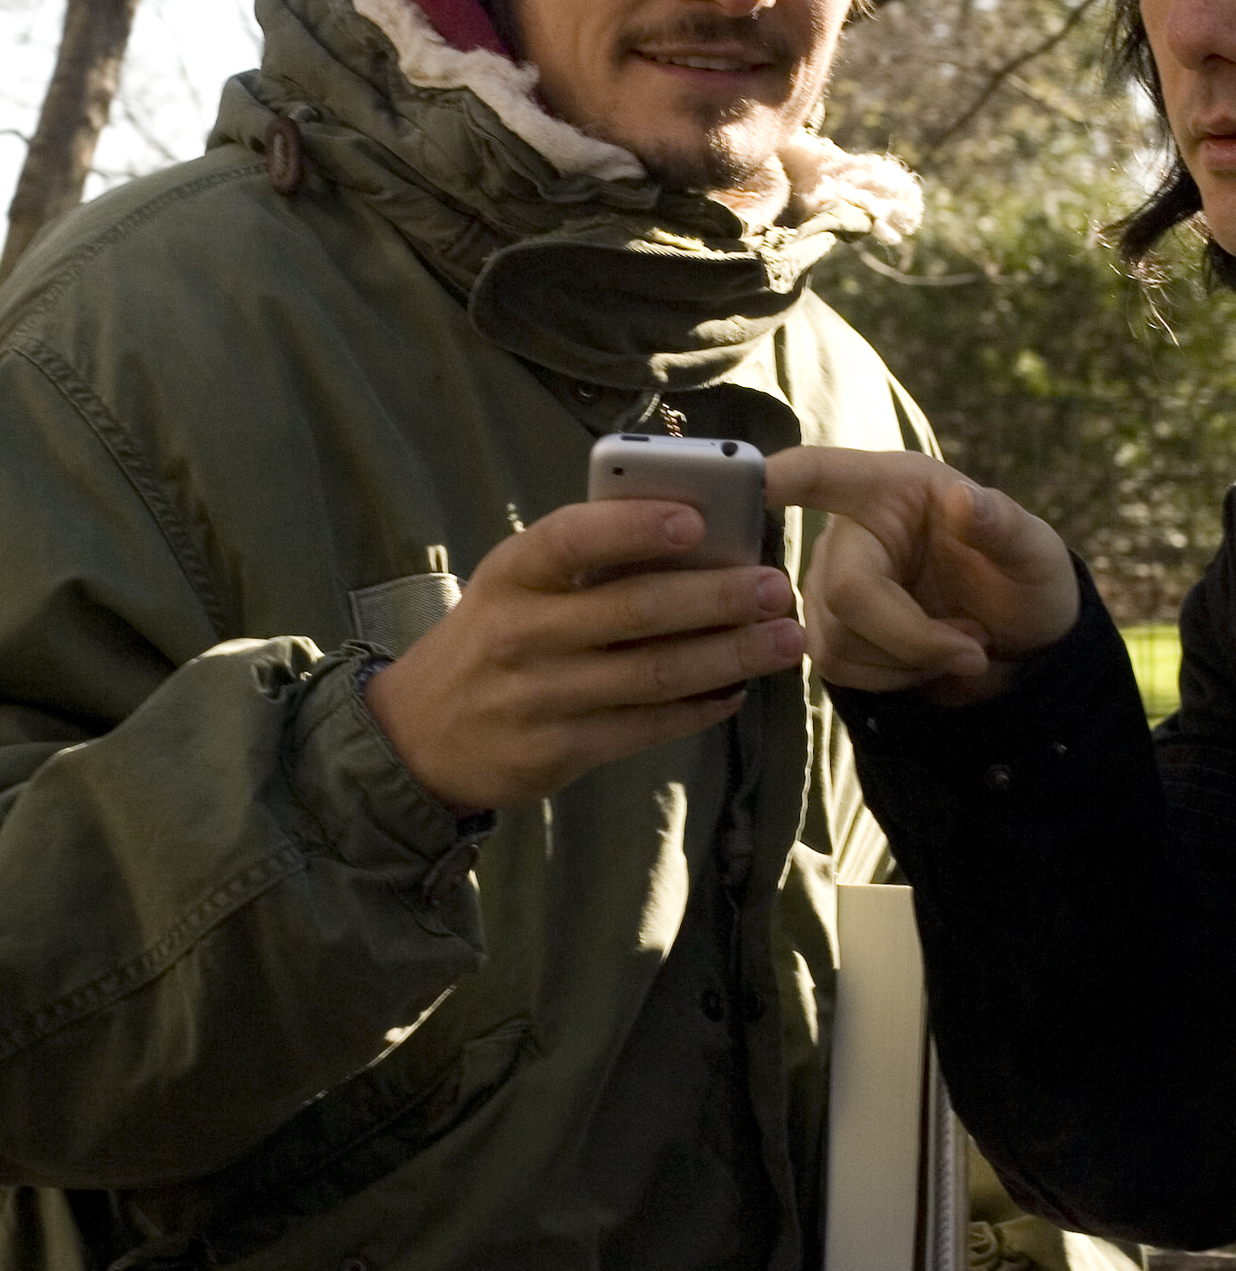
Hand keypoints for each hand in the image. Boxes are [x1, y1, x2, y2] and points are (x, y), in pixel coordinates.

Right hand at [363, 500, 803, 810]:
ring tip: (783, 640)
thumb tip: (692, 537)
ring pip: (652, 675)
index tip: (698, 519)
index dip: (633, 527)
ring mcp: (538, 696)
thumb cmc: (491, 639)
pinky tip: (737, 691)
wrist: (418, 735)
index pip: (570, 539)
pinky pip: (644, 728)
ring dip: (728, 657)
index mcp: (511, 574)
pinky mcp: (557, 751)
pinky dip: (698, 710)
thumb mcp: (513, 587)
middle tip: (776, 588)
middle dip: (716, 598)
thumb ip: (583, 565)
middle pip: (633, 612)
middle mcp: (521, 632)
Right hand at [765, 448, 1077, 703]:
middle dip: (913, 636)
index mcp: (893, 489)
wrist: (1022, 647)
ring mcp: (831, 584)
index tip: (755, 480)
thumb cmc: (1026, 581)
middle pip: (844, 593)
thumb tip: (965, 499)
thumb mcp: (1036, 552)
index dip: (783, 477)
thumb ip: (1003, 525)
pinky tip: (926, 663)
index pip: (822, 474)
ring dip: (908, 661)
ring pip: (836, 640)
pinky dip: (892, 679)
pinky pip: (836, 668)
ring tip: (958, 646)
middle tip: (975, 648)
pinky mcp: (829, 632)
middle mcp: (850, 531)